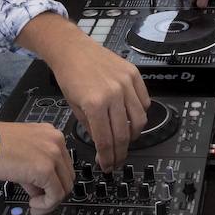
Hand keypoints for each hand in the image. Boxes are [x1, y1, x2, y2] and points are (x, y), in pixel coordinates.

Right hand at [0, 121, 73, 214]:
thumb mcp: (22, 150)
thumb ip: (35, 166)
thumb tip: (39, 186)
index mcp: (51, 134)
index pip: (63, 164)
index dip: (54, 181)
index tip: (44, 191)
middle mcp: (56, 142)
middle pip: (67, 176)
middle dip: (54, 192)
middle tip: (39, 200)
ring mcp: (52, 155)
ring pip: (65, 187)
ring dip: (50, 201)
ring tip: (35, 204)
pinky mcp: (45, 169)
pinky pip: (55, 195)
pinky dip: (46, 205)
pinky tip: (33, 204)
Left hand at [43, 33, 149, 171]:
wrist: (72, 49)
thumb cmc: (69, 74)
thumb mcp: (74, 106)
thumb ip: (91, 127)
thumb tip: (103, 144)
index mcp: (95, 104)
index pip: (106, 140)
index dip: (108, 157)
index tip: (108, 165)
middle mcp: (114, 94)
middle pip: (124, 134)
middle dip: (121, 152)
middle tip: (118, 159)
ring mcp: (126, 83)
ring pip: (139, 120)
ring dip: (134, 135)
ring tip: (125, 140)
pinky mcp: (134, 74)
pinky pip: (144, 101)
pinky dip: (140, 114)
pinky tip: (132, 119)